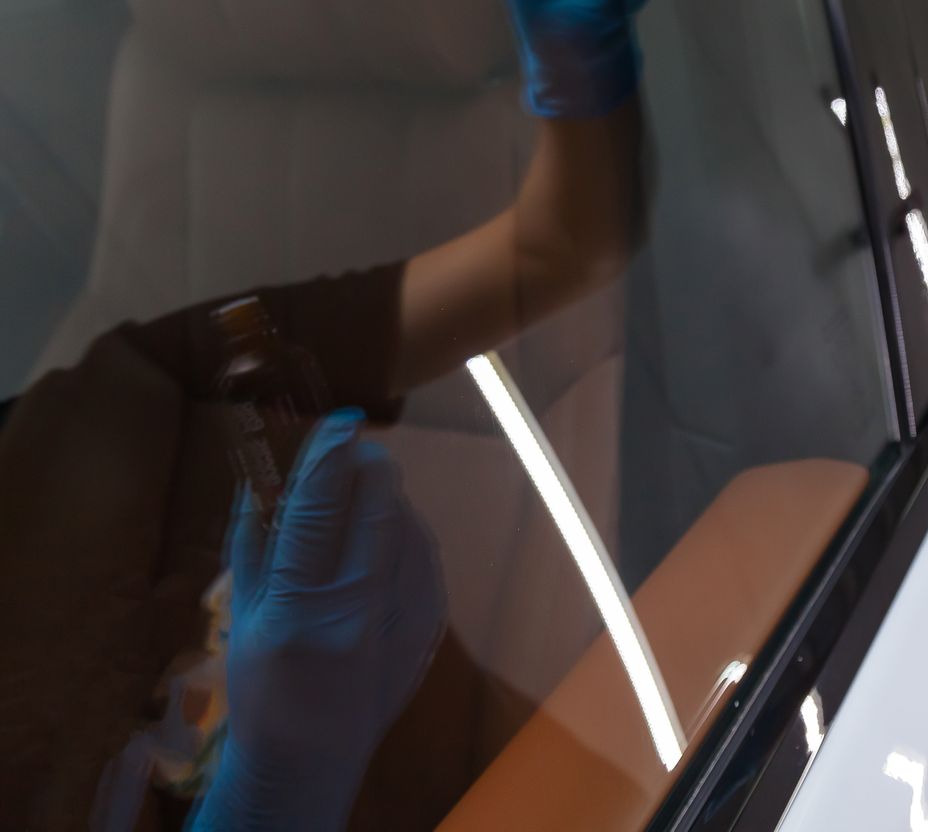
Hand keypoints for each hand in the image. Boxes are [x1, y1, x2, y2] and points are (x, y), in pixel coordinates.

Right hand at [192, 410, 444, 831]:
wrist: (311, 758)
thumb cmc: (264, 685)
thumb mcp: (242, 615)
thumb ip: (252, 542)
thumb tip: (259, 475)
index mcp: (299, 611)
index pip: (318, 514)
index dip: (330, 460)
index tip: (340, 422)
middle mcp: (357, 615)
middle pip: (378, 511)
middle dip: (370, 468)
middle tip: (357, 444)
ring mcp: (402, 623)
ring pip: (410, 528)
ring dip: (389, 498)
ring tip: (365, 488)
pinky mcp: (430, 627)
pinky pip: (427, 557)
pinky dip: (407, 533)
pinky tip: (387, 530)